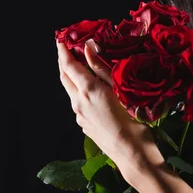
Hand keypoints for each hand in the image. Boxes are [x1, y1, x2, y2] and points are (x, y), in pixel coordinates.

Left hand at [56, 39, 163, 185]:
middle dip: (63, 62)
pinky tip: (90, 89)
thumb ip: (102, 67)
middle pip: (65, 78)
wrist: (132, 153)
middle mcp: (78, 102)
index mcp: (87, 90)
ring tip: (78, 65)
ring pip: (71, 91)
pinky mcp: (85, 126)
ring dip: (71, 76)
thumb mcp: (119, 87)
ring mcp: (80, 116)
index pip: (69, 66)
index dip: (63, 51)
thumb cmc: (132, 117)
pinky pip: (78, 103)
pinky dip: (79, 90)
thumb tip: (89, 46)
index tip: (60, 39)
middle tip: (65, 49)